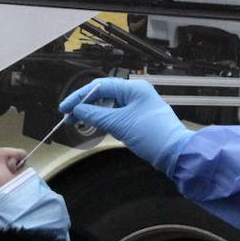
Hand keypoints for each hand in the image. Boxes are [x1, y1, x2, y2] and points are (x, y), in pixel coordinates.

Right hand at [59, 78, 191, 173]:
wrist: (175, 154)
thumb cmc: (152, 135)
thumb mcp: (120, 124)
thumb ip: (96, 115)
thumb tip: (77, 110)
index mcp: (133, 88)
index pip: (99, 86)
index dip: (79, 97)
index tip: (64, 108)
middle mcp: (136, 92)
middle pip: (103, 94)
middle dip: (85, 105)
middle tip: (68, 118)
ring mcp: (138, 104)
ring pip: (109, 104)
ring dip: (93, 112)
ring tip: (78, 122)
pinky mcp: (138, 116)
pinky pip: (116, 113)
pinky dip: (104, 119)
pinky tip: (94, 125)